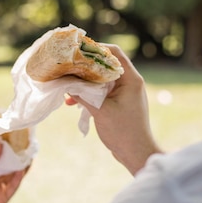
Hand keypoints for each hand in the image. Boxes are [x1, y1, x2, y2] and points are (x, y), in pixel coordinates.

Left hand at [0, 142, 26, 202]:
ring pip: (12, 177)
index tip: (13, 141)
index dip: (5, 151)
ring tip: (27, 158)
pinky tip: (21, 171)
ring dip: (19, 168)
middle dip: (15, 159)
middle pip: (7, 168)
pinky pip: (12, 188)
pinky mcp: (2, 200)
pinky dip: (17, 180)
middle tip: (25, 148)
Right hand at [66, 45, 160, 174]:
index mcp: (131, 80)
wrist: (136, 153)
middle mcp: (129, 83)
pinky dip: (89, 95)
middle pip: (106, 65)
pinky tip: (73, 103)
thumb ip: (83, 95)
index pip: (114, 54)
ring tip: (68, 87)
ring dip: (85, 83)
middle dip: (85, 67)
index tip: (78, 51)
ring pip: (101, 80)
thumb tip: (65, 83)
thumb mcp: (100, 111)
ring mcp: (124, 93)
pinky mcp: (119, 103)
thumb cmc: (123, 131)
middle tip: (68, 67)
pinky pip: (101, 93)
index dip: (96, 49)